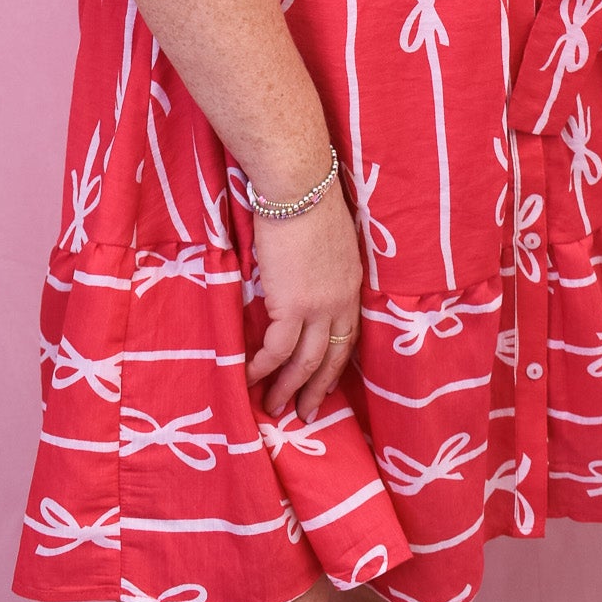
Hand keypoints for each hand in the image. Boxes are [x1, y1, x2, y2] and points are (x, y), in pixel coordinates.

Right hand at [245, 180, 364, 422]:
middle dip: (316, 389)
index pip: (347, 335)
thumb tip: (301, 277)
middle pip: (331, 356)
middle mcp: (341, 301)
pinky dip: (263, 367)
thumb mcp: (328, 240)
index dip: (335, 363)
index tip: (326, 384)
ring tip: (274, 407)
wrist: (299, 187)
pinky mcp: (292, 305)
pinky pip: (276, 348)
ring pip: (305, 361)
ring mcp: (318, 306)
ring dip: (288, 387)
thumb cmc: (308, 200)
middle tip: (304, 413)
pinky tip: (250, 377)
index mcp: (351, 285)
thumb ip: (320, 267)